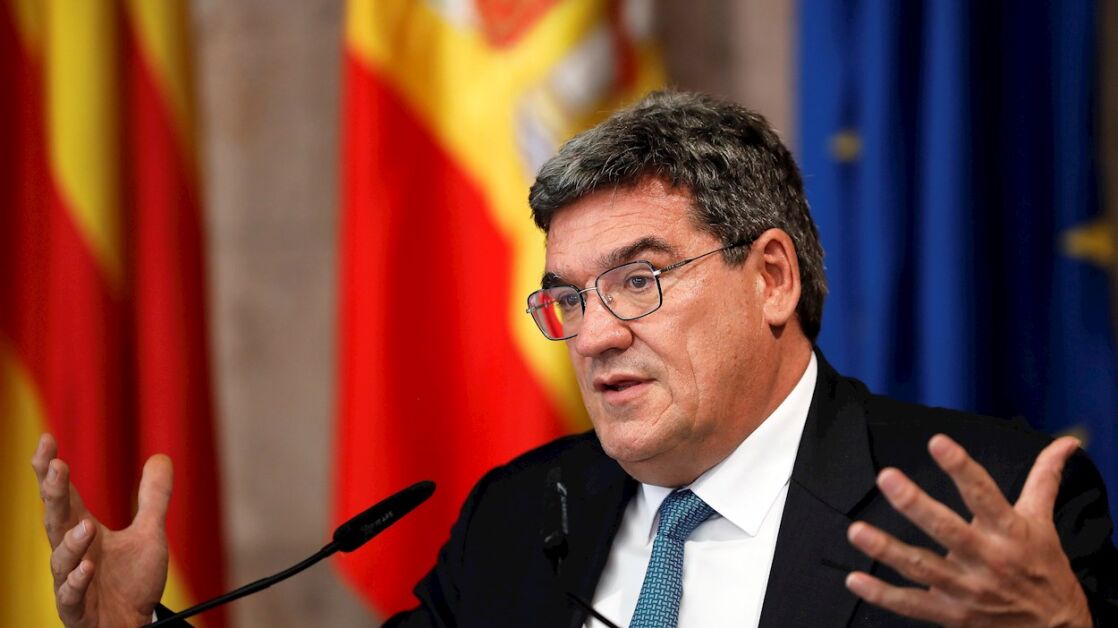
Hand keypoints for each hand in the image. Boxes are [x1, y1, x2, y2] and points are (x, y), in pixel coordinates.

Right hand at [32, 433, 171, 627]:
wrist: (133, 626)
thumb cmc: (132, 581)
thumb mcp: (149, 534)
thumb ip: (153, 498)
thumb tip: (162, 457)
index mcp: (82, 530)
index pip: (63, 495)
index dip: (51, 470)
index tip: (46, 439)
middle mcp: (72, 553)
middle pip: (55, 519)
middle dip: (53, 493)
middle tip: (54, 465)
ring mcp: (71, 582)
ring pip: (61, 559)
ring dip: (72, 542)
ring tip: (86, 525)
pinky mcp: (77, 611)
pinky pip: (71, 596)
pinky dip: (78, 581)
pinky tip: (88, 568)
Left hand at [845, 434, 1091, 626]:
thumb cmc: (1044, 567)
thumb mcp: (1043, 521)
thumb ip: (1045, 478)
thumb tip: (1067, 441)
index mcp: (1009, 531)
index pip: (984, 494)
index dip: (961, 468)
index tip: (938, 441)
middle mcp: (987, 559)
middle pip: (947, 529)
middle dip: (915, 504)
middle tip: (887, 477)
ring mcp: (968, 590)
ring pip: (923, 567)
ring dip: (887, 550)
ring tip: (857, 531)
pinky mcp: (952, 615)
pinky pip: (912, 604)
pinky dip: (882, 595)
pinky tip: (855, 579)